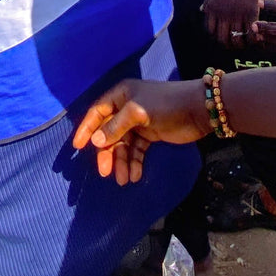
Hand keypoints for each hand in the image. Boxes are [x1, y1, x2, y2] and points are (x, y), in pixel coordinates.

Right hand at [73, 78, 208, 184]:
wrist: (198, 110)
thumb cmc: (165, 104)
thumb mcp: (137, 113)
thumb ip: (115, 127)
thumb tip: (95, 142)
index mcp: (120, 95)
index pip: (97, 112)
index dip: (86, 128)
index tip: (77, 146)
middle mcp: (126, 108)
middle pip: (109, 133)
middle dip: (107, 154)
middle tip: (105, 172)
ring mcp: (138, 123)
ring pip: (123, 145)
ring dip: (122, 162)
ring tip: (123, 180)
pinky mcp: (150, 135)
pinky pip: (136, 151)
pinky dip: (134, 162)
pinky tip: (134, 175)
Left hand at [204, 0, 260, 47]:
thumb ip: (209, 1)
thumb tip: (205, 11)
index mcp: (210, 7)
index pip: (211, 31)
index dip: (217, 36)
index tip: (223, 36)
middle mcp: (222, 13)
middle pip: (223, 38)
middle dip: (228, 44)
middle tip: (235, 43)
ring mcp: (237, 12)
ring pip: (238, 37)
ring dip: (241, 43)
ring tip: (245, 42)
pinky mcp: (251, 9)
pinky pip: (252, 30)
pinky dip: (253, 37)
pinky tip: (256, 37)